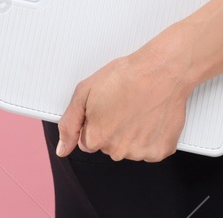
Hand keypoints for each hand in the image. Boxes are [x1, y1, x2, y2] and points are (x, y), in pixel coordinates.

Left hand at [56, 40, 196, 161]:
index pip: (87, 142)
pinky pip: (150, 150)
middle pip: (108, 146)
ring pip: (129, 149)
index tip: (106, 108)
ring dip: (132, 134)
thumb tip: (62, 149)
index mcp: (96, 137)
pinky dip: (151, 137)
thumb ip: (69, 124)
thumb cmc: (125, 76)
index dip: (95, 122)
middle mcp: (117, 150)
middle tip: (122, 105)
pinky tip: (150, 118)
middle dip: (112, 129)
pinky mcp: (160, 151)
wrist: (160, 70)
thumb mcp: (84, 91)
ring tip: (137, 109)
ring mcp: (140, 152)